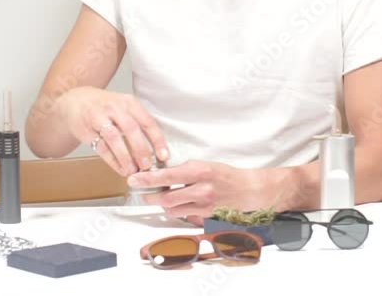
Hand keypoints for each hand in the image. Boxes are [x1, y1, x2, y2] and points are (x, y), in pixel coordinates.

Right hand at [57, 86, 169, 176]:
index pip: (147, 121)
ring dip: (125, 156)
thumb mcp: (124, 108)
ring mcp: (98, 117)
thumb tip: (157, 150)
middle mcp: (114, 107)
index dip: (157, 140)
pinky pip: (101, 147)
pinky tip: (120, 169)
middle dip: (141, 150)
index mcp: (129, 102)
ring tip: (133, 171)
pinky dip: (112, 160)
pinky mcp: (85, 129)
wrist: (75, 102)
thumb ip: (139, 124)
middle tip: (148, 166)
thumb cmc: (105, 107)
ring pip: (114, 138)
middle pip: (131, 129)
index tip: (163, 156)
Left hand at [131, 160, 264, 225]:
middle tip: (143, 192)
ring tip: (163, 197)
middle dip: (150, 196)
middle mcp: (201, 189)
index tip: (134, 179)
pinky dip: (177, 210)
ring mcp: (204, 205)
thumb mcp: (204, 164)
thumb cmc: (225, 175)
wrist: (247, 190)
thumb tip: (162, 174)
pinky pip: (184, 216)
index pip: (166, 176)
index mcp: (199, 170)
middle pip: (166, 197)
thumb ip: (184, 170)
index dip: (147, 179)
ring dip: (163, 204)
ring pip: (172, 209)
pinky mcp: (206, 216)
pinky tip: (180, 204)